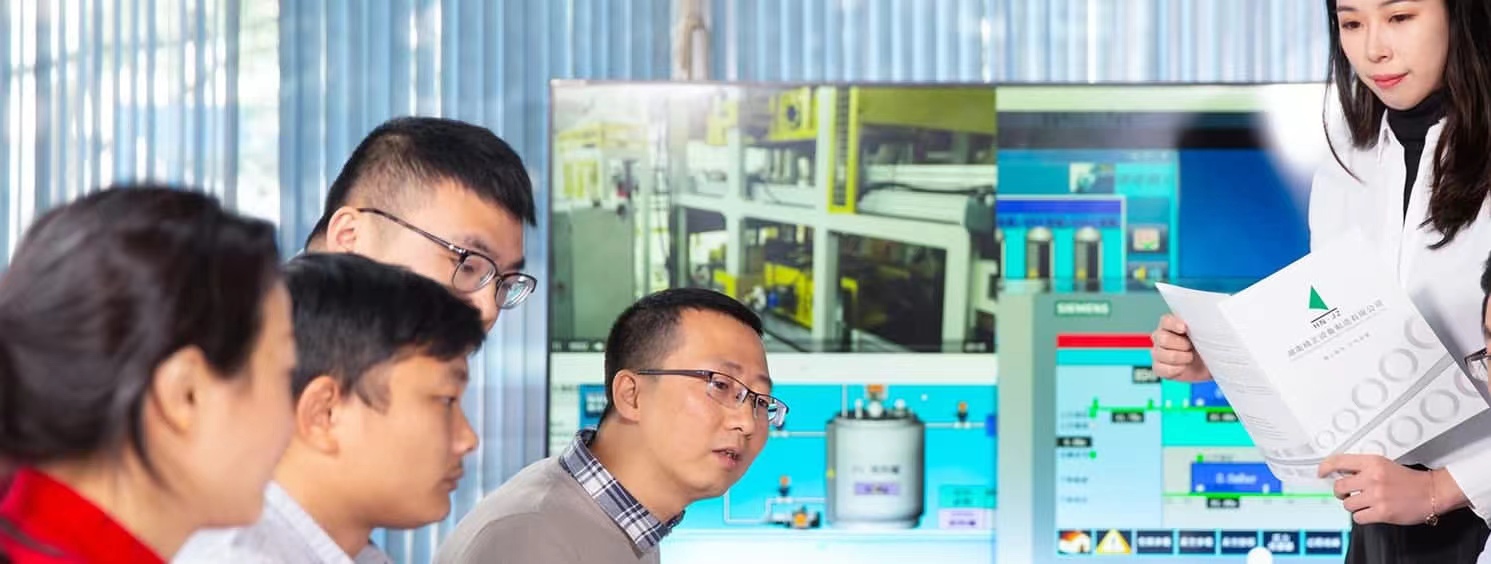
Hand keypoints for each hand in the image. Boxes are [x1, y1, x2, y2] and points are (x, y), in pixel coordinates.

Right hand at [1151, 314, 1210, 381]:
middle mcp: (1160, 336)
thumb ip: (1201, 325)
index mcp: (1170, 325)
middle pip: (1163, 338)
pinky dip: (1176, 369)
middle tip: (1191, 347)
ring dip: (1181, 358)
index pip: (1165, 321)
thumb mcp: (1206, 333)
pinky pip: (1162, 369)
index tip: (1185, 329)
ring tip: (1190, 357)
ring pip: (1162, 354)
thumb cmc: (1205, 346)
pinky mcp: (1158, 367)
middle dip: (1181, 344)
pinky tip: (1184, 367)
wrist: (1207, 365)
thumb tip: (1208, 321)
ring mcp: (1157, 352)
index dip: (1174, 324)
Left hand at [1319, 454, 1438, 524]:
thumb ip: (1363, 468)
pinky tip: (1369, 512)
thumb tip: (1341, 473)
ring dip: (1352, 505)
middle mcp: (1372, 478)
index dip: (1325, 467)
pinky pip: (1358, 518)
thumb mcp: (1384, 464)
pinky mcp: (1382, 512)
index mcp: (1372, 462)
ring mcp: (1376, 496)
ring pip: (1347, 504)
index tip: (1321, 472)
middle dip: (1340, 492)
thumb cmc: (1409, 480)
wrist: (1432, 492)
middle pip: (1339, 486)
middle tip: (1347, 493)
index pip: (1339, 461)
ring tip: (1363, 503)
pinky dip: (1361, 516)